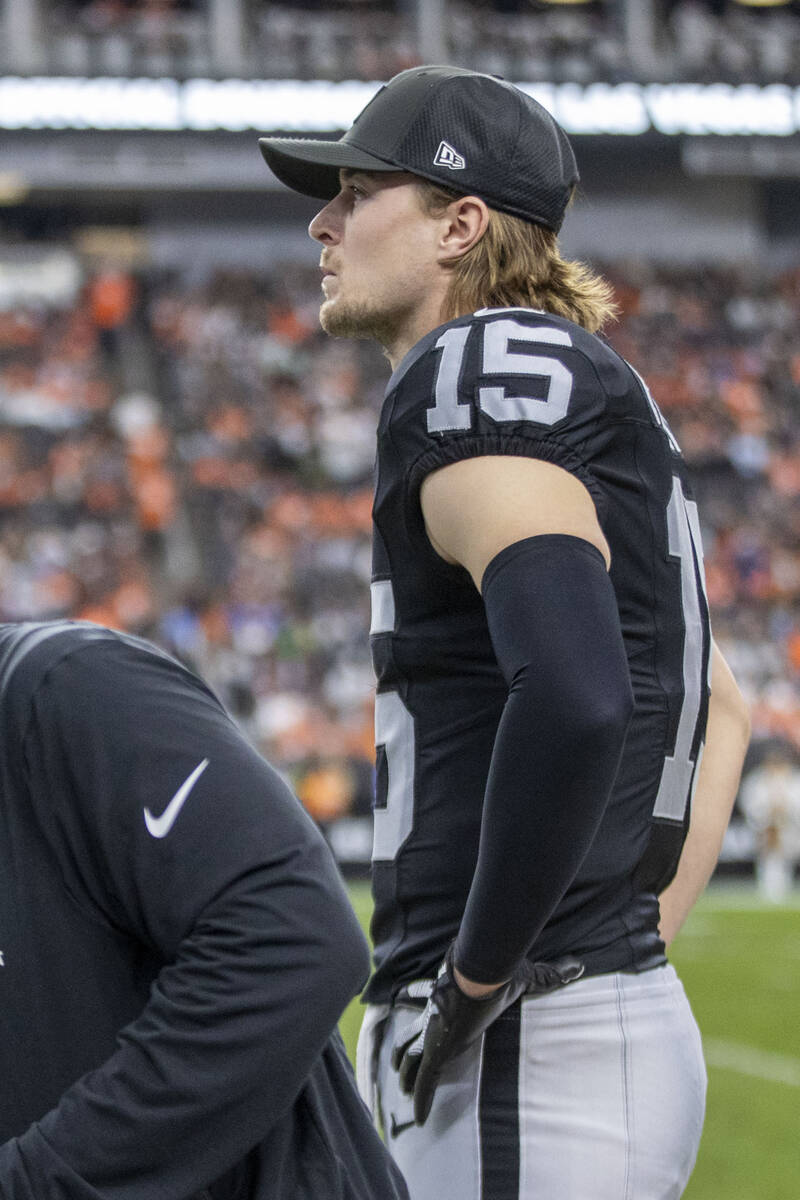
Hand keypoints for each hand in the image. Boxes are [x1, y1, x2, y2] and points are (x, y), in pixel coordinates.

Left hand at [391, 943, 583, 1124]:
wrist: (480, 975)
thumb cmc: (499, 975)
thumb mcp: (528, 976)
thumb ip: (552, 975)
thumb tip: (578, 966)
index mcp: (451, 998)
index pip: (429, 997)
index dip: (416, 998)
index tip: (405, 999)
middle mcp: (437, 1016)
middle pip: (412, 1033)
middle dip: (403, 1048)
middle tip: (396, 1063)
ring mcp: (435, 1035)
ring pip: (410, 1058)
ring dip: (405, 1075)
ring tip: (401, 1089)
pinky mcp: (437, 1051)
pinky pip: (425, 1082)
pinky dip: (421, 1100)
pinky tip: (418, 1118)